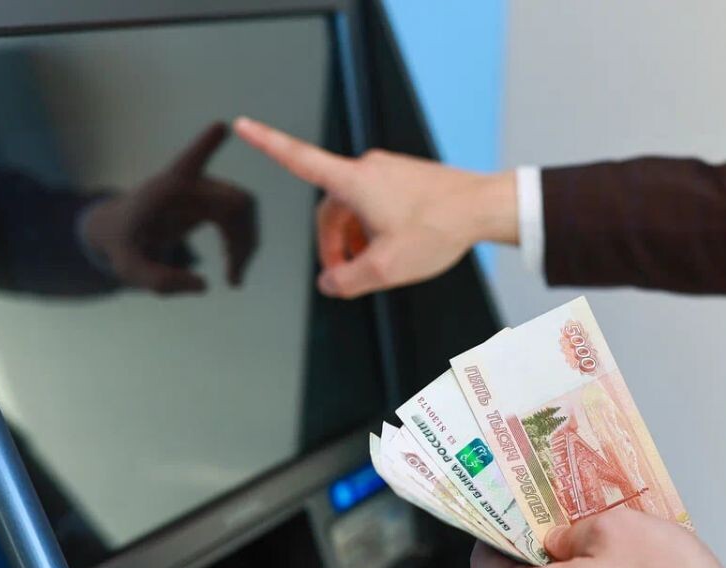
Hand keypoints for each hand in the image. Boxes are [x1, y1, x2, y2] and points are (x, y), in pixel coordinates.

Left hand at [81, 122, 257, 293]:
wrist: (123, 232)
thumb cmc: (123, 246)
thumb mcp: (130, 269)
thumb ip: (160, 281)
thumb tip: (204, 285)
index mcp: (166, 189)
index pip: (188, 162)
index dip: (205, 146)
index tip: (221, 126)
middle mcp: (191, 183)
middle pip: (235, 202)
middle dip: (243, 239)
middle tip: (233, 278)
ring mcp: (205, 189)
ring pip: (245, 210)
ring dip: (247, 244)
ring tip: (233, 279)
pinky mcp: (212, 201)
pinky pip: (242, 218)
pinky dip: (244, 244)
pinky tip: (233, 270)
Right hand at [232, 116, 516, 298]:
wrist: (484, 208)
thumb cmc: (438, 230)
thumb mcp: (386, 268)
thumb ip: (348, 281)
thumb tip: (329, 284)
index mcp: (354, 182)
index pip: (299, 159)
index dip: (267, 143)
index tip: (242, 125)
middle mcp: (367, 169)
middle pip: (330, 210)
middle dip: (333, 245)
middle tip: (344, 279)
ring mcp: (387, 172)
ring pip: (354, 211)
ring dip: (355, 241)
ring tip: (373, 269)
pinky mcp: (404, 178)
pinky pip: (374, 205)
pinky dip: (373, 229)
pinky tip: (391, 251)